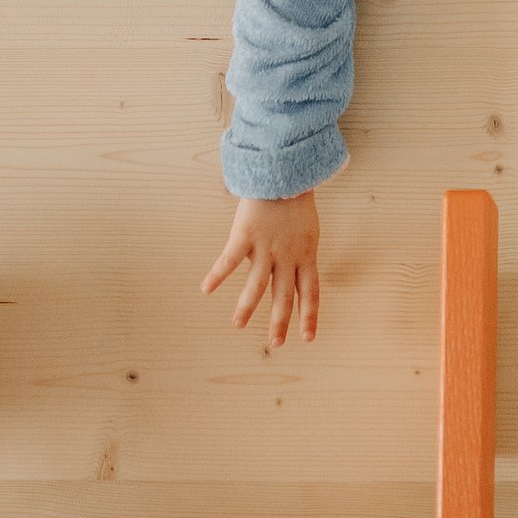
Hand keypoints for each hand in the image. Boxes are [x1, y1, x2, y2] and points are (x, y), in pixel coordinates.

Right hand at [202, 191, 320, 344]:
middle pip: (285, 296)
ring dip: (246, 307)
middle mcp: (287, 257)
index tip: (308, 338)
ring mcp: (266, 248)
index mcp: (306, 256)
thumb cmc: (295, 202)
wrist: (284, 174)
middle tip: (277, 343)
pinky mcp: (245, 236)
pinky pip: (229, 260)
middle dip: (280, 322)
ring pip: (257, 285)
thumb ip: (298, 253)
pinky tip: (206, 289)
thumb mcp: (307, 232)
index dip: (309, 316)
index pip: (310, 293)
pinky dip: (217, 275)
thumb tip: (289, 270)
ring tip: (237, 325)